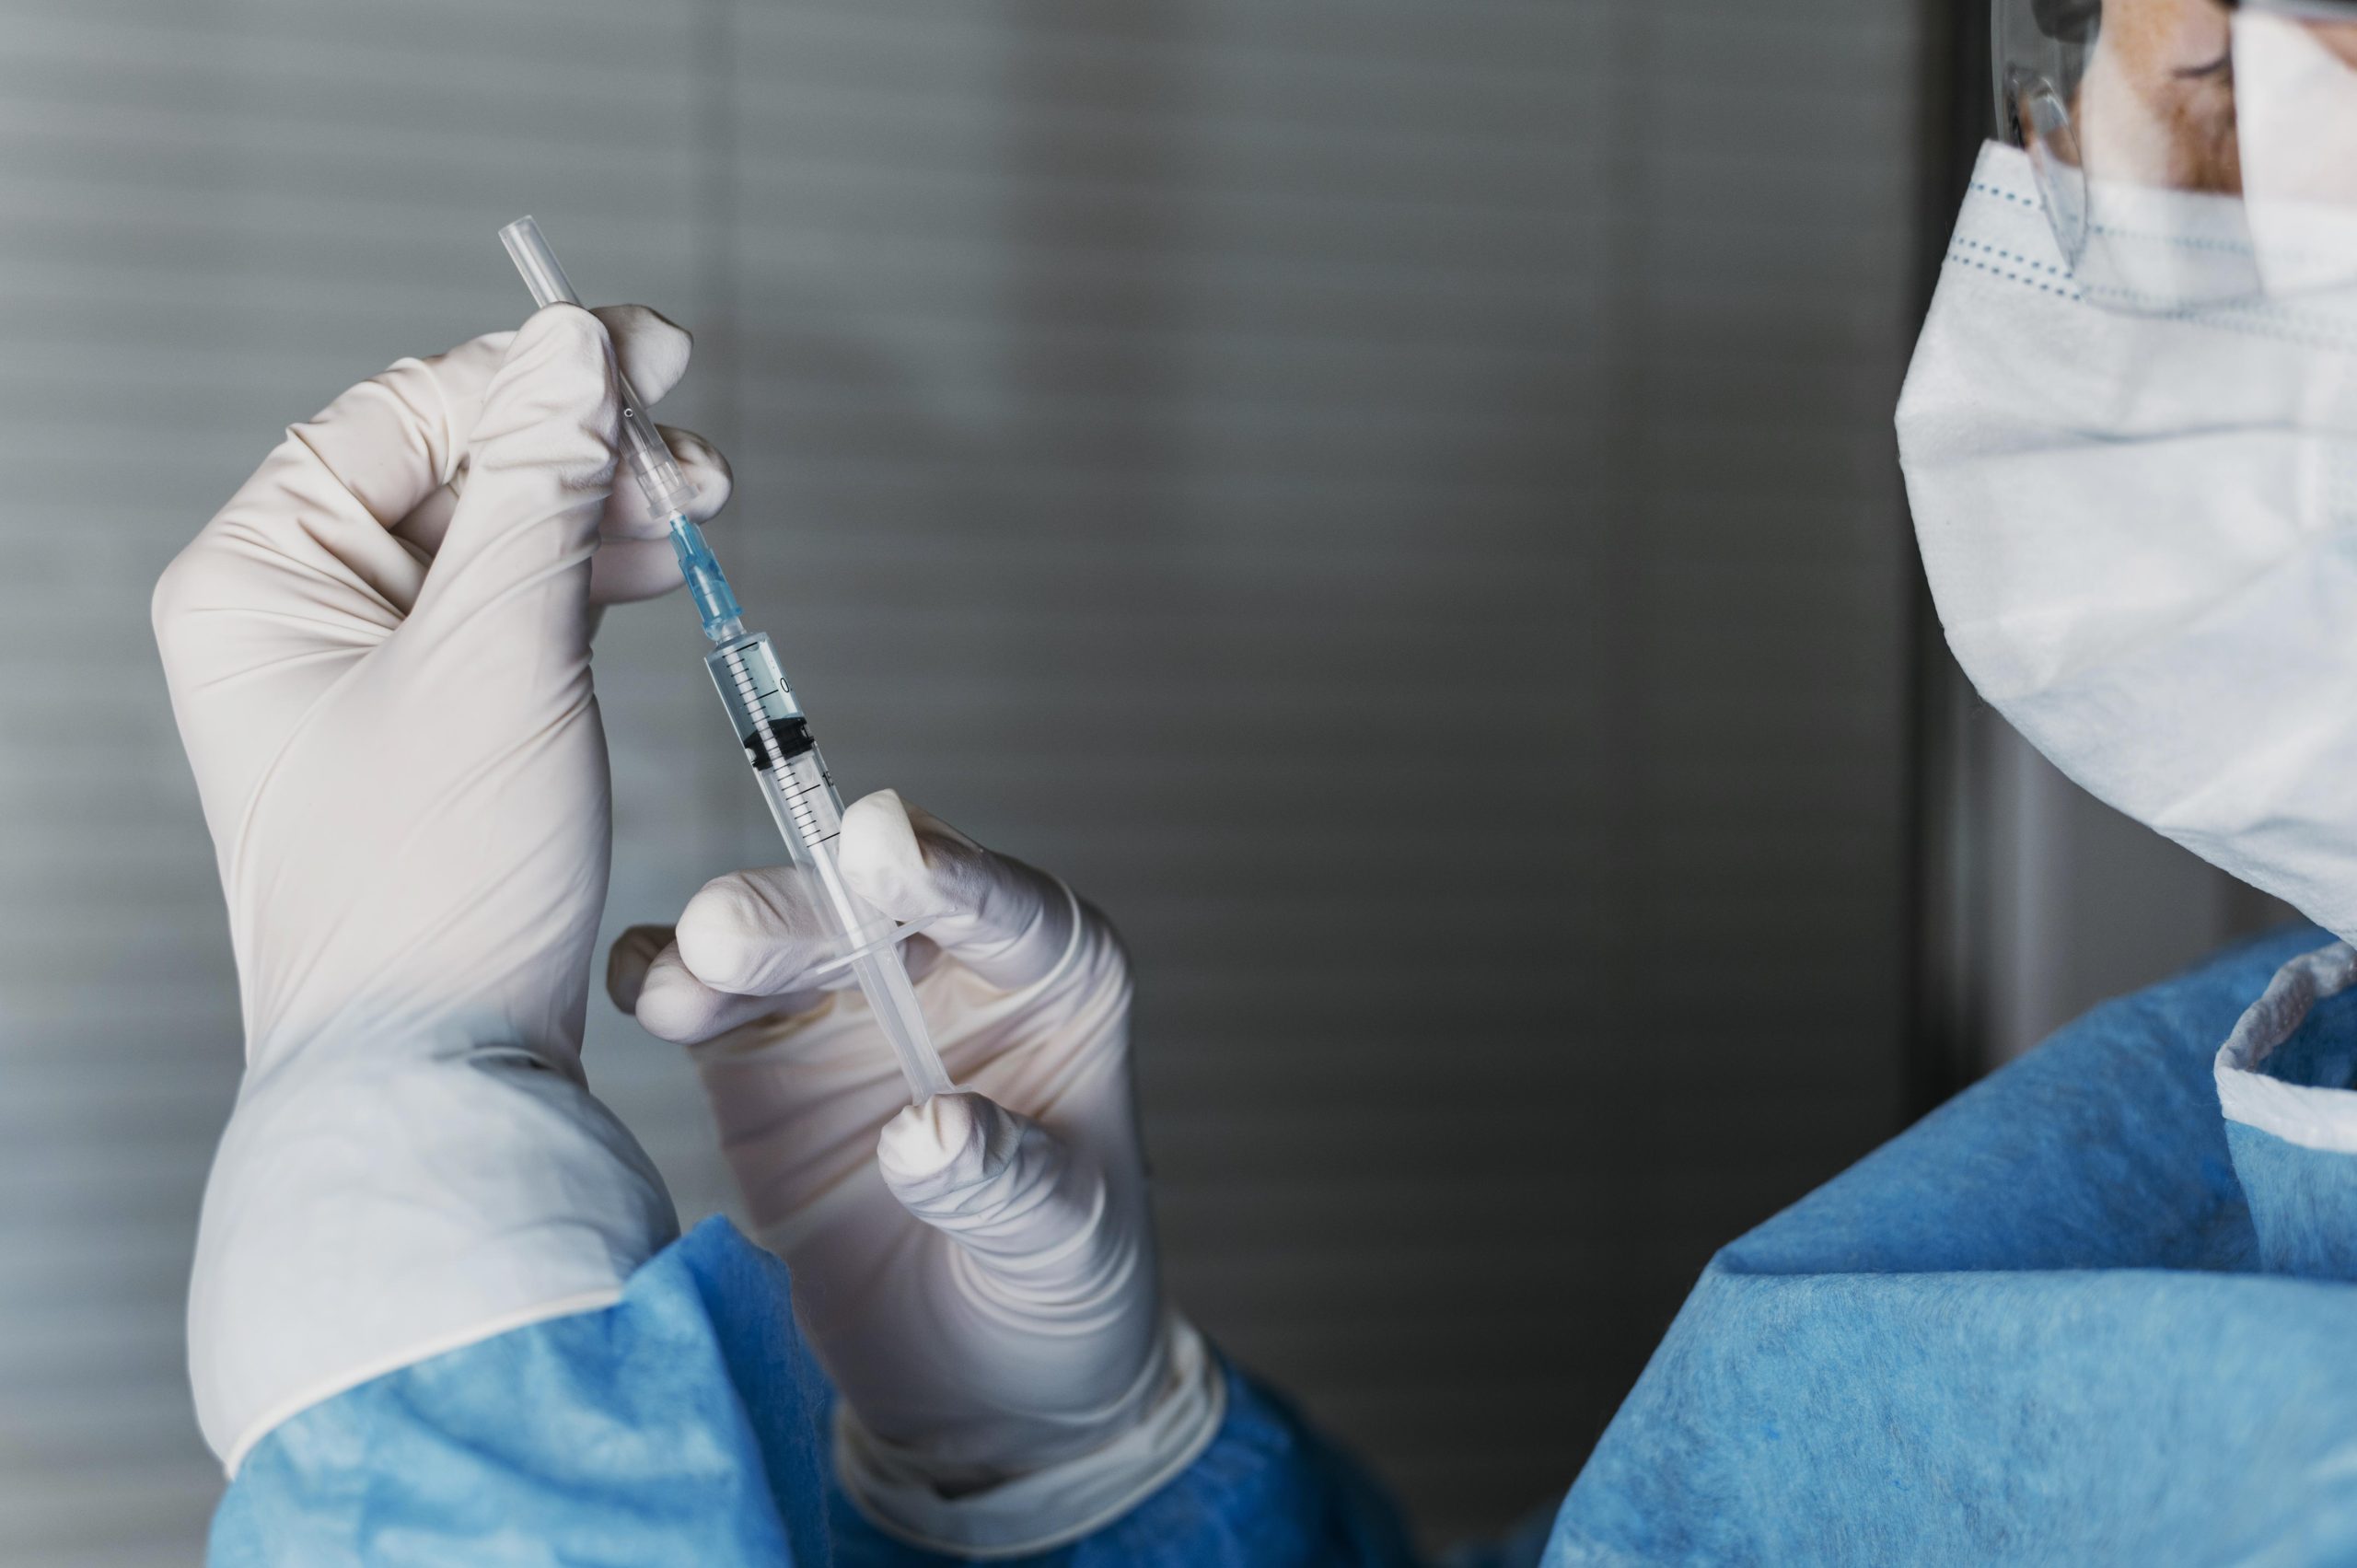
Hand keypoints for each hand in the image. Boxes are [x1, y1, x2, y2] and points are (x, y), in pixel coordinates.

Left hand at [156, 305, 727, 1468]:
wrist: (437, 1072)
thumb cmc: (432, 885)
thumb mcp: (499, 657)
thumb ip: (541, 486)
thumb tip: (577, 349)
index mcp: (257, 576)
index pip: (404, 414)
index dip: (535, 369)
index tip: (653, 353)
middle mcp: (293, 615)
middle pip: (452, 467)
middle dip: (581, 450)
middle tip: (696, 460)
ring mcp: (360, 676)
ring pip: (493, 537)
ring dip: (597, 513)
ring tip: (695, 521)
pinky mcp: (429, 730)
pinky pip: (509, 613)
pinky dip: (585, 582)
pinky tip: (650, 578)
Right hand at [608, 791, 1222, 1555]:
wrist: (982, 1376)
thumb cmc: (1061, 1282)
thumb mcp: (1066, 1242)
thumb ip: (1007, 1182)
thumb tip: (928, 1134)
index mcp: (1055, 977)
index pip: (1006, 908)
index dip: (945, 874)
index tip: (882, 849)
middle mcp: (945, 964)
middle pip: (866, 910)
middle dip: (797, 914)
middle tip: (726, 936)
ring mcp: (844, 1001)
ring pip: (773, 943)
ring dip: (717, 953)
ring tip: (677, 992)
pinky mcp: (758, 1052)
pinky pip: (703, 997)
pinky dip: (663, 980)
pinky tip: (642, 991)